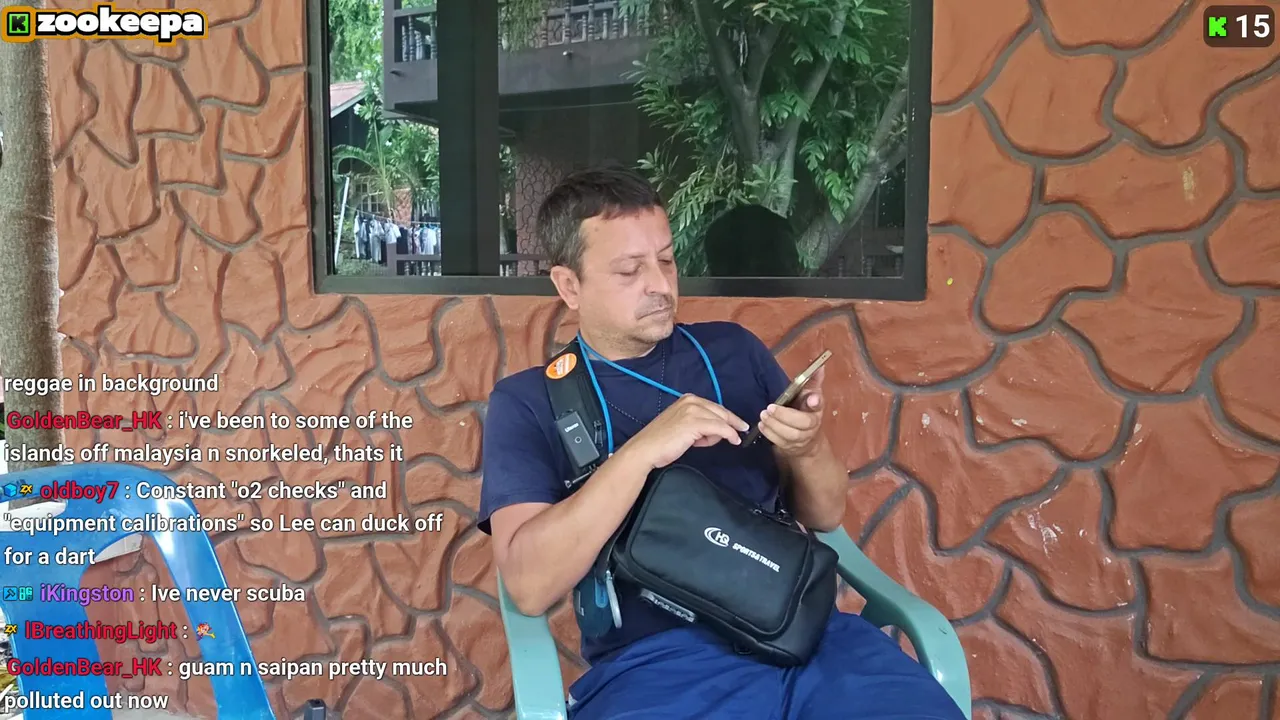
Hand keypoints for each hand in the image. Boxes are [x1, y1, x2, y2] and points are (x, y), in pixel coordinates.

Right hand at [625, 394, 749, 469]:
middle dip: (733, 422)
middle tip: (743, 430)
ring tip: (723, 441)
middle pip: (720, 411)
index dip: (728, 416)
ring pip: (721, 420)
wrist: (646, 449)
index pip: (714, 407)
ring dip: (726, 432)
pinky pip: (720, 428)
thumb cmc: (662, 442)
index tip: (738, 424)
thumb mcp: (682, 427)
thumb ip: (698, 425)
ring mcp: (692, 411)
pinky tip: (733, 440)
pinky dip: (729, 434)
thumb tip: (714, 433)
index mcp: (687, 399)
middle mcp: (690, 401)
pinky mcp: (695, 423)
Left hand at [758, 366, 825, 458]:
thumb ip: (812, 381)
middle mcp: (812, 425)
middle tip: (769, 408)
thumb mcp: (809, 395)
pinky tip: (762, 426)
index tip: (810, 398)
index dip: (815, 402)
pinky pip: (780, 442)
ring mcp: (802, 438)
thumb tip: (819, 367)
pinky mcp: (791, 446)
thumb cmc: (805, 411)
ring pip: (790, 434)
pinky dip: (770, 434)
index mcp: (816, 409)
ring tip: (763, 416)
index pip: (818, 405)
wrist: (808, 439)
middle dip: (785, 416)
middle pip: (802, 423)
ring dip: (775, 425)